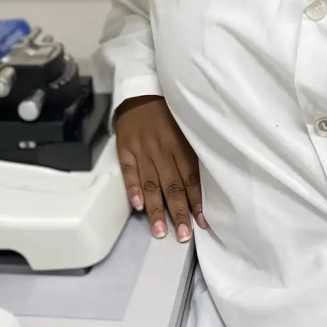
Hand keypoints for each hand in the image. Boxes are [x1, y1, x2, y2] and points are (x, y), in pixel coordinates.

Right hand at [114, 95, 205, 241]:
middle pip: (172, 185)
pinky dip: (133, 189)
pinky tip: (137, 206)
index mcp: (181, 146)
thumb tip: (202, 187)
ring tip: (159, 231)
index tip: (202, 223)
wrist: (141, 91)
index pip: (191, 179)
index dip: (197, 202)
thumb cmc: (169, 115)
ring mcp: (142, 150)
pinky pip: (129, 172)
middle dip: (178, 212)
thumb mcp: (186, 130)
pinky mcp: (124, 149)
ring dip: (155, 209)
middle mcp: (162, 150)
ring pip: (150, 183)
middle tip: (183, 236)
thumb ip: (192, 156)